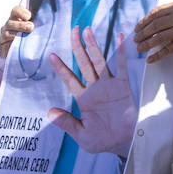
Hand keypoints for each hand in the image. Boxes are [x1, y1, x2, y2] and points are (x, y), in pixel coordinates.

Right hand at [0, 6, 32, 57]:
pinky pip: (6, 45)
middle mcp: (8, 26)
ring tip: (26, 36)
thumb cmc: (30, 35)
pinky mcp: (3, 47)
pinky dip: (12, 45)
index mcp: (15, 18)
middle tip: (31, 27)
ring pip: (7, 34)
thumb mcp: (34, 26)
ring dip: (17, 34)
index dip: (21, 12)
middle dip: (21, 25)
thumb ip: (37, 21)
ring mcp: (4, 36)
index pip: (15, 10)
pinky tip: (19, 45)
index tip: (29, 16)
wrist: (25, 52)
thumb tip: (46, 17)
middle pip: (11, 22)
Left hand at [47, 28, 136, 155]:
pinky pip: (122, 66)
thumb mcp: (81, 134)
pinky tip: (120, 37)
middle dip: (78, 47)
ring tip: (87, 31)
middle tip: (74, 30)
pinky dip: (121, 52)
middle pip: (84, 64)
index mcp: (83, 99)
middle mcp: (95, 88)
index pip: (70, 80)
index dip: (61, 68)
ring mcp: (109, 85)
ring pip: (99, 62)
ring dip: (94, 46)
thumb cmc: (102, 141)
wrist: (124, 143)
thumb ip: (66, 123)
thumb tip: (49, 112)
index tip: (52, 55)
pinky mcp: (123, 86)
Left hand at [133, 1, 172, 63]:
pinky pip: (166, 50)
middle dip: (142, 33)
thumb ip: (168, 12)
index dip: (143, 21)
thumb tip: (149, 21)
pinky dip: (156, 56)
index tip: (137, 27)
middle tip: (136, 39)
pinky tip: (149, 59)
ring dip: (146, 44)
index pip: (154, 14)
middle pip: (154, 26)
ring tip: (139, 48)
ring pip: (157, 38)